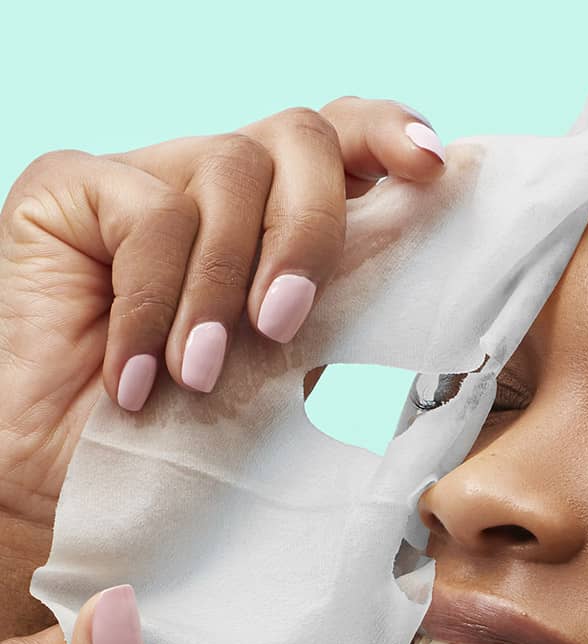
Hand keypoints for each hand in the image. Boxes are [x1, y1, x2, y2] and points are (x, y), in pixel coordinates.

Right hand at [0, 98, 445, 636]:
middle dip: (310, 229)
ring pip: (229, 169)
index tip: (429, 171)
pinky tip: (138, 380)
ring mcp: (151, 174)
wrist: (75, 483)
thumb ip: (346, 310)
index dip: (389, 135)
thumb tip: (434, 286)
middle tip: (285, 324)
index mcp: (283, 217)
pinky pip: (145, 215)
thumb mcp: (291, 372)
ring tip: (202, 377)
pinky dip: (151, 307)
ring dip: (224, 286)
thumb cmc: (194, 436)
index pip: (346, 138)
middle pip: (301, 136)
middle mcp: (225, 183)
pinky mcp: (74, 187)